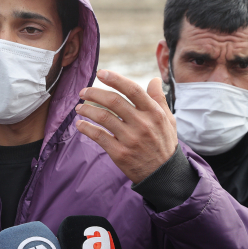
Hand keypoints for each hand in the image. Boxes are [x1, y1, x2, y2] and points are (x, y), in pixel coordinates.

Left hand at [75, 69, 177, 183]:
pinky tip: (80, 125)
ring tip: (79, 107)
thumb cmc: (164, 143)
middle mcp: (142, 124)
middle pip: (114, 101)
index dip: (115, 79)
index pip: (133, 90)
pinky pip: (98, 136)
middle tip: (83, 91)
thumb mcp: (168, 120)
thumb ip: (159, 99)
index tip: (101, 73)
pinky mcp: (120, 153)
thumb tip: (154, 80)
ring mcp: (130, 139)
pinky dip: (86, 129)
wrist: (163, 175)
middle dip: (94, 93)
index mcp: (154, 113)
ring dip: (87, 110)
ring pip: (103, 118)